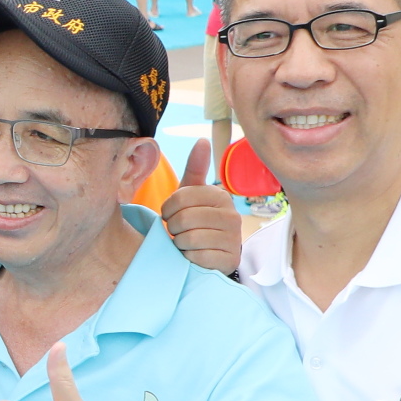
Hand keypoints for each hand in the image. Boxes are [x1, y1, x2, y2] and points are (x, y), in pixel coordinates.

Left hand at [158, 141, 240, 272]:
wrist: (212, 252)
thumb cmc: (197, 219)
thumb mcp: (192, 193)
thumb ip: (195, 168)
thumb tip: (202, 140)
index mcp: (220, 196)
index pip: (181, 197)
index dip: (167, 208)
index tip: (169, 215)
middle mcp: (232, 216)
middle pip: (184, 218)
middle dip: (172, 227)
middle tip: (177, 231)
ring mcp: (234, 239)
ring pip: (190, 239)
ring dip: (179, 243)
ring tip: (184, 242)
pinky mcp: (230, 260)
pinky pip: (198, 257)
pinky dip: (189, 258)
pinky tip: (193, 255)